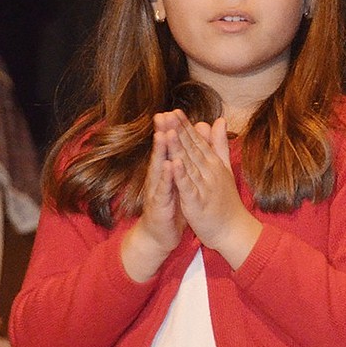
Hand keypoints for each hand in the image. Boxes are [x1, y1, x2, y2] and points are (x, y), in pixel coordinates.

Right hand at [121, 117, 186, 281]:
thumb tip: (188, 149)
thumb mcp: (179, 183)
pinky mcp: (159, 205)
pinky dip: (166, 178)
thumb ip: (183, 164)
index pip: (170, 148)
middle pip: (161, 153)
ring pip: (159, 168)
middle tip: (163, 114)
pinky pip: (163, 190)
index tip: (175, 111)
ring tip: (164, 134)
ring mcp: (157, 191)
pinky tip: (169, 166)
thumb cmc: (171, 207)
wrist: (161, 236)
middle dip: (162, 133)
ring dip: (161, 151)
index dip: (173, 130)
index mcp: (167, 172)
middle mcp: (159, 178)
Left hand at [158, 110, 261, 268]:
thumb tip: (220, 120)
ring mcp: (204, 186)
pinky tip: (174, 162)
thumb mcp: (225, 168)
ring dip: (178, 147)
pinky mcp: (198, 202)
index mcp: (213, 164)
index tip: (174, 111)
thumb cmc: (226, 201)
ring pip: (189, 164)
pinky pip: (188, 186)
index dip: (185, 127)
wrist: (233, 230)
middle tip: (168, 114)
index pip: (197, 142)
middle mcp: (210, 172)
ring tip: (168, 131)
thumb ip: (220, 145)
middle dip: (179, 131)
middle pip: (192, 149)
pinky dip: (181, 175)